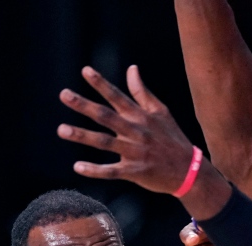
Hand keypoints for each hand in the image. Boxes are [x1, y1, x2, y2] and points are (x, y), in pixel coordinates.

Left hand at [58, 65, 198, 195]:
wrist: (189, 170)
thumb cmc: (172, 138)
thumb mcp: (161, 112)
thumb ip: (142, 92)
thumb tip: (131, 68)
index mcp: (141, 116)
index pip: (118, 96)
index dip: (101, 83)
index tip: (85, 71)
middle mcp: (136, 131)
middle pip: (106, 116)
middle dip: (84, 105)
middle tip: (64, 95)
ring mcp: (134, 152)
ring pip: (105, 142)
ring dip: (82, 135)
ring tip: (61, 129)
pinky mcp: (134, 172)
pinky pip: (112, 171)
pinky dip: (95, 170)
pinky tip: (77, 167)